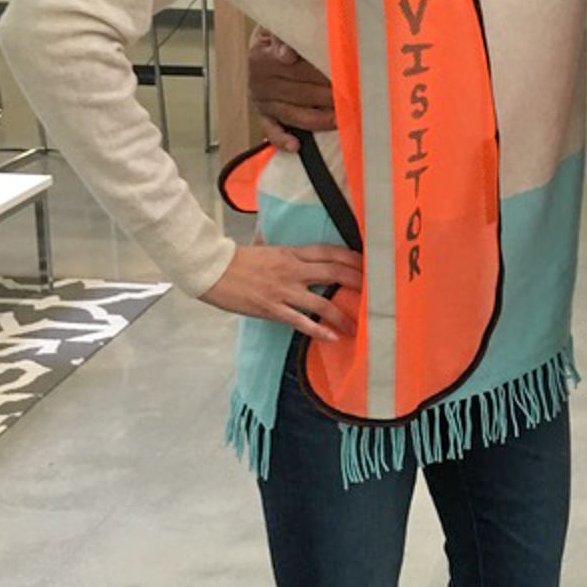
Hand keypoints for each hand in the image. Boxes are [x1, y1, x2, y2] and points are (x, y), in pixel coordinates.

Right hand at [201, 240, 362, 340]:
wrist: (211, 269)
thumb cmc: (236, 260)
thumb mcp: (265, 248)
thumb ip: (286, 252)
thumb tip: (297, 251)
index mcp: (292, 252)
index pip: (330, 252)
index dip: (353, 258)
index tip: (369, 265)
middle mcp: (292, 269)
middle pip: (335, 272)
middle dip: (359, 282)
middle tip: (375, 293)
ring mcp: (283, 290)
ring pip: (323, 302)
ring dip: (343, 315)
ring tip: (358, 326)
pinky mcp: (272, 308)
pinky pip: (301, 321)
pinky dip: (319, 330)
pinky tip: (333, 337)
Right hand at [248, 24, 336, 151]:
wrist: (265, 39)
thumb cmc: (282, 30)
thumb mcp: (280, 24)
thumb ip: (285, 36)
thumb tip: (287, 55)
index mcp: (262, 56)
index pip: (300, 69)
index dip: (325, 75)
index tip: (346, 79)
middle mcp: (259, 81)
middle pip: (301, 93)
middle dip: (330, 97)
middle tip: (355, 100)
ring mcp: (261, 100)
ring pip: (293, 114)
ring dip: (319, 119)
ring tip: (342, 119)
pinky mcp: (263, 114)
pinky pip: (271, 130)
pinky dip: (282, 140)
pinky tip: (296, 146)